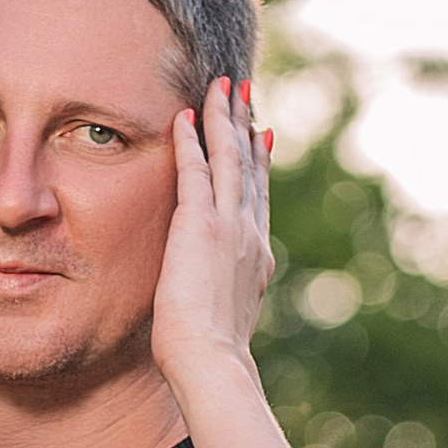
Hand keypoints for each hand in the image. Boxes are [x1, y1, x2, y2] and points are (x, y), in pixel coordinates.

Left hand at [149, 75, 272, 404]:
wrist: (213, 361)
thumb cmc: (213, 357)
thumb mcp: (226, 319)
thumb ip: (225, 298)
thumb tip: (221, 301)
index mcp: (256, 257)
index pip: (258, 198)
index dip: (260, 164)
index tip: (262, 136)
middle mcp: (250, 234)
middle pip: (249, 169)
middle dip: (246, 128)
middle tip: (245, 94)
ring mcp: (230, 227)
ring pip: (228, 158)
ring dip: (224, 119)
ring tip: (223, 87)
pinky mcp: (201, 225)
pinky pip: (195, 170)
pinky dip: (192, 140)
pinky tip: (186, 116)